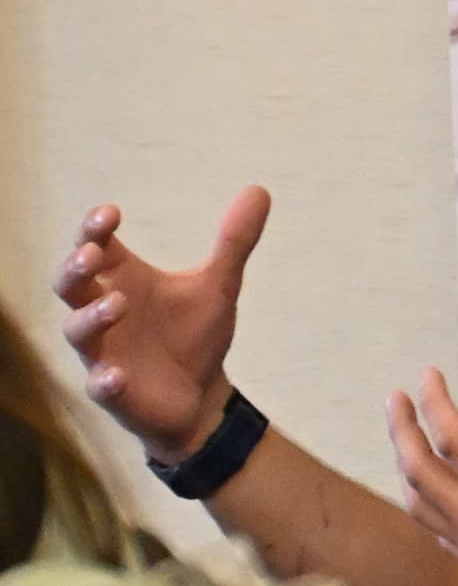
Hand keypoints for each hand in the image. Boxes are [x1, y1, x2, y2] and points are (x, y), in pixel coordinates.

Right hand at [49, 188, 270, 458]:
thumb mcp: (218, 285)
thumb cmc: (194, 334)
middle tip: (92, 254)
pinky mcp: (114, 392)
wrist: (202, 396)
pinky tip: (117, 375)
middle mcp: (103, 312)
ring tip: (119, 304)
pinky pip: (99, 386)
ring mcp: (104, 352)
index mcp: (122, 280)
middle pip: (70, 284)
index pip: (94, 245)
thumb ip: (233, 241)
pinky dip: (105, 381)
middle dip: (75, 268)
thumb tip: (260, 189)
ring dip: (92, 316)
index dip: (94, 228)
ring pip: (78, 331)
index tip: (112, 212)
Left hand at [388, 363, 457, 585]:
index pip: (451, 437)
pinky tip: (429, 496)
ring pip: (417, 503)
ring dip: (404, 467)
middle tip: (394, 401)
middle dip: (401, 430)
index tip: (427, 376)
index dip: (434, 402)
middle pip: (417, 469)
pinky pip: (434, 530)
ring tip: (403, 443)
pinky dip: (422, 503)